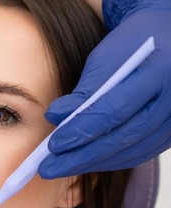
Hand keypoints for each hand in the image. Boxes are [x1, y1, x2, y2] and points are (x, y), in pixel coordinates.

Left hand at [40, 0, 170, 177]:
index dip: (81, 130)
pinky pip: (142, 152)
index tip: (52, 145)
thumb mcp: (105, 57)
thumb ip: (84, 90)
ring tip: (62, 168)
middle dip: (82, 156)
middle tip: (49, 169)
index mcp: (158, 70)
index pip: (114, 109)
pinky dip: (112, 160)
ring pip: (134, 150)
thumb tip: (54, 118)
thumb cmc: (131, 45)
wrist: (167, 38)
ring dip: (94, 163)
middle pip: (124, 136)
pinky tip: (88, 163)